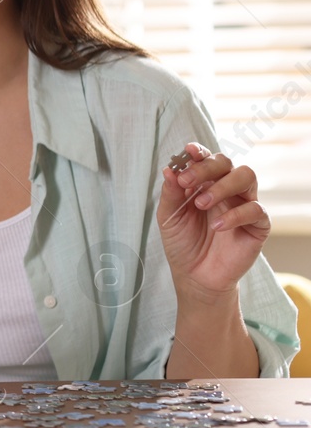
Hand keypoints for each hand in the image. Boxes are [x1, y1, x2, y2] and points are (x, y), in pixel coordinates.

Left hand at [158, 143, 269, 302]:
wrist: (195, 275)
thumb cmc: (183, 242)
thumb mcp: (169, 217)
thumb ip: (170, 194)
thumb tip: (169, 169)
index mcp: (204, 183)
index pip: (206, 159)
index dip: (199, 152)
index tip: (188, 151)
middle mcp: (226, 189)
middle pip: (226, 162)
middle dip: (206, 168)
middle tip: (187, 183)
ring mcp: (243, 204)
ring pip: (246, 177)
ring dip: (222, 186)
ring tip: (201, 204)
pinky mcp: (258, 224)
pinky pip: (255, 209)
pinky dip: (235, 215)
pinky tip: (216, 226)